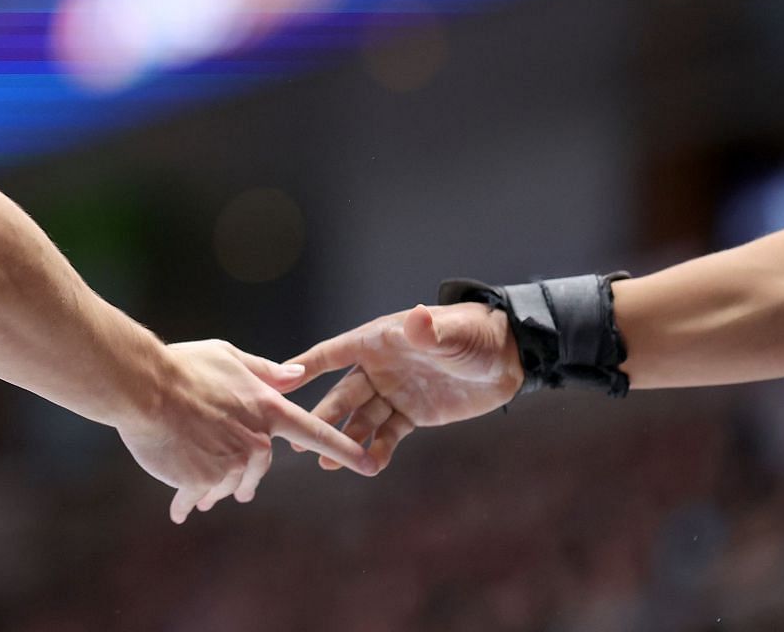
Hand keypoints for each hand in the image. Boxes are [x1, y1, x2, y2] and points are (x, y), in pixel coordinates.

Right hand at [117, 339, 377, 524]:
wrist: (143, 388)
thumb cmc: (182, 367)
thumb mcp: (227, 356)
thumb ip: (265, 371)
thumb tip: (298, 376)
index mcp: (266, 408)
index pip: (314, 432)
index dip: (344, 448)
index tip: (371, 465)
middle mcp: (255, 440)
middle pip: (258, 467)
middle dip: (242, 473)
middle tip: (229, 476)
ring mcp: (230, 463)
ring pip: (228, 483)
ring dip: (211, 483)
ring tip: (186, 469)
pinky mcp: (204, 480)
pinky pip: (200, 497)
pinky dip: (188, 502)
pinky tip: (179, 511)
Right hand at [287, 303, 523, 470]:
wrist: (508, 358)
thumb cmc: (475, 334)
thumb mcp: (451, 333)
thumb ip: (429, 331)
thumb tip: (415, 318)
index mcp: (378, 341)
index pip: (332, 354)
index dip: (304, 366)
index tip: (275, 382)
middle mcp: (378, 367)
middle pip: (341, 393)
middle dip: (320, 415)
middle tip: (297, 438)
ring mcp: (393, 392)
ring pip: (361, 419)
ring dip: (344, 438)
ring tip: (326, 462)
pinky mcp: (412, 414)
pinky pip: (388, 434)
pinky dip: (376, 449)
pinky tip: (366, 465)